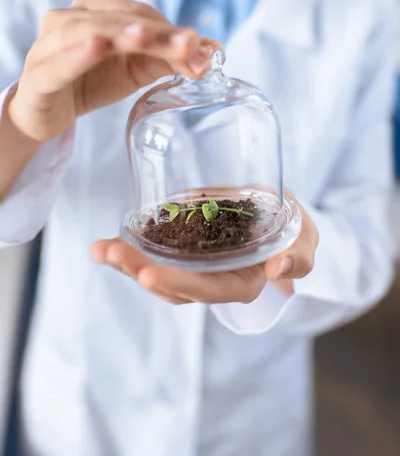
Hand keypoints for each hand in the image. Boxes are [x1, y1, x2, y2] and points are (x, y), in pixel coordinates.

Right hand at [9, 0, 218, 141]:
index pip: (138, 13)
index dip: (170, 29)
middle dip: (156, 33)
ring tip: (147, 38)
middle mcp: (69, 19)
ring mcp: (49, 45)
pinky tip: (97, 46)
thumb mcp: (137, 69)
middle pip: (118, 19)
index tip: (201, 50)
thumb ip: (169, 56)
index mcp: (95, 10)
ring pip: (89, 33)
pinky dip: (78, 54)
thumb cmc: (92, 81)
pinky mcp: (38, 76)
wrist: (51, 112)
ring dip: (120, 34)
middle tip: (189, 47)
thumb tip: (213, 50)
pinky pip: (59, 63)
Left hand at [91, 194, 318, 304]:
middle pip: (175, 285)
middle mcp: (212, 279)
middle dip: (142, 273)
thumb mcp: (305, 238)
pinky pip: (153, 253)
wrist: (276, 212)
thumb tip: (277, 271)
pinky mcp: (181, 247)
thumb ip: (300, 256)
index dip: (183, 285)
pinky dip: (128, 250)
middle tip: (115, 255)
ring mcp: (193, 264)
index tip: (152, 276)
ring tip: (102, 250)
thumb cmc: (292, 229)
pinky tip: (103, 245)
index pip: (212, 290)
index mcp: (242, 282)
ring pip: (158, 273)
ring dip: (128, 264)